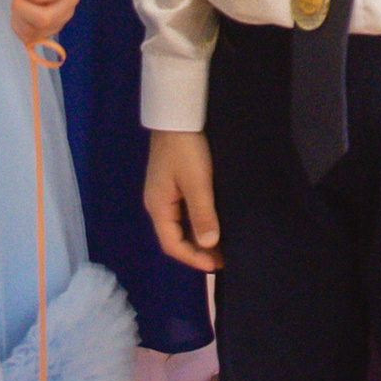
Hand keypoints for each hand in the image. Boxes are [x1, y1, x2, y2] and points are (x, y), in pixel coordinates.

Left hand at [8, 0, 81, 55]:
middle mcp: (70, 5)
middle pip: (43, 21)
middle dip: (21, 10)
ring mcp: (62, 20)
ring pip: (33, 33)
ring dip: (18, 18)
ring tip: (19, 3)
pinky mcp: (52, 31)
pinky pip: (29, 39)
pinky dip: (19, 27)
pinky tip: (22, 14)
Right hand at [144, 129, 221, 272]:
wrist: (177, 114)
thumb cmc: (186, 148)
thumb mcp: (197, 182)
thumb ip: (202, 214)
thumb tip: (209, 245)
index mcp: (157, 206)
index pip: (172, 244)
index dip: (193, 259)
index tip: (216, 266)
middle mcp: (157, 204)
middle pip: (174, 237)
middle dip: (197, 251)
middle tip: (223, 259)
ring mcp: (164, 194)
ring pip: (180, 225)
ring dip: (198, 238)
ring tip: (221, 247)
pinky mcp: (173, 184)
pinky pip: (183, 213)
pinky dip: (197, 223)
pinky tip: (213, 224)